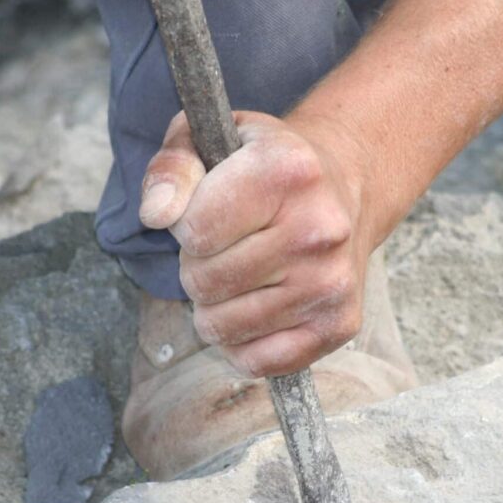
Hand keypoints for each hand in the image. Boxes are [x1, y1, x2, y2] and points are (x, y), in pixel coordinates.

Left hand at [139, 110, 374, 377]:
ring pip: (222, 327)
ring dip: (215, 308)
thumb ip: (171, 168)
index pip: (194, 230)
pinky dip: (243, 343)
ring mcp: (331, 283)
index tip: (210, 211)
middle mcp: (318, 229)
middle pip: (204, 282)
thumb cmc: (265, 167)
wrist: (346, 188)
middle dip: (198, 268)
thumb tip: (156, 214)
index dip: (186, 226)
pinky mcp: (339, 325)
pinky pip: (256, 361)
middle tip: (226, 247)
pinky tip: (258, 306)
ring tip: (240, 275)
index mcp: (288, 170)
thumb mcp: (211, 141)